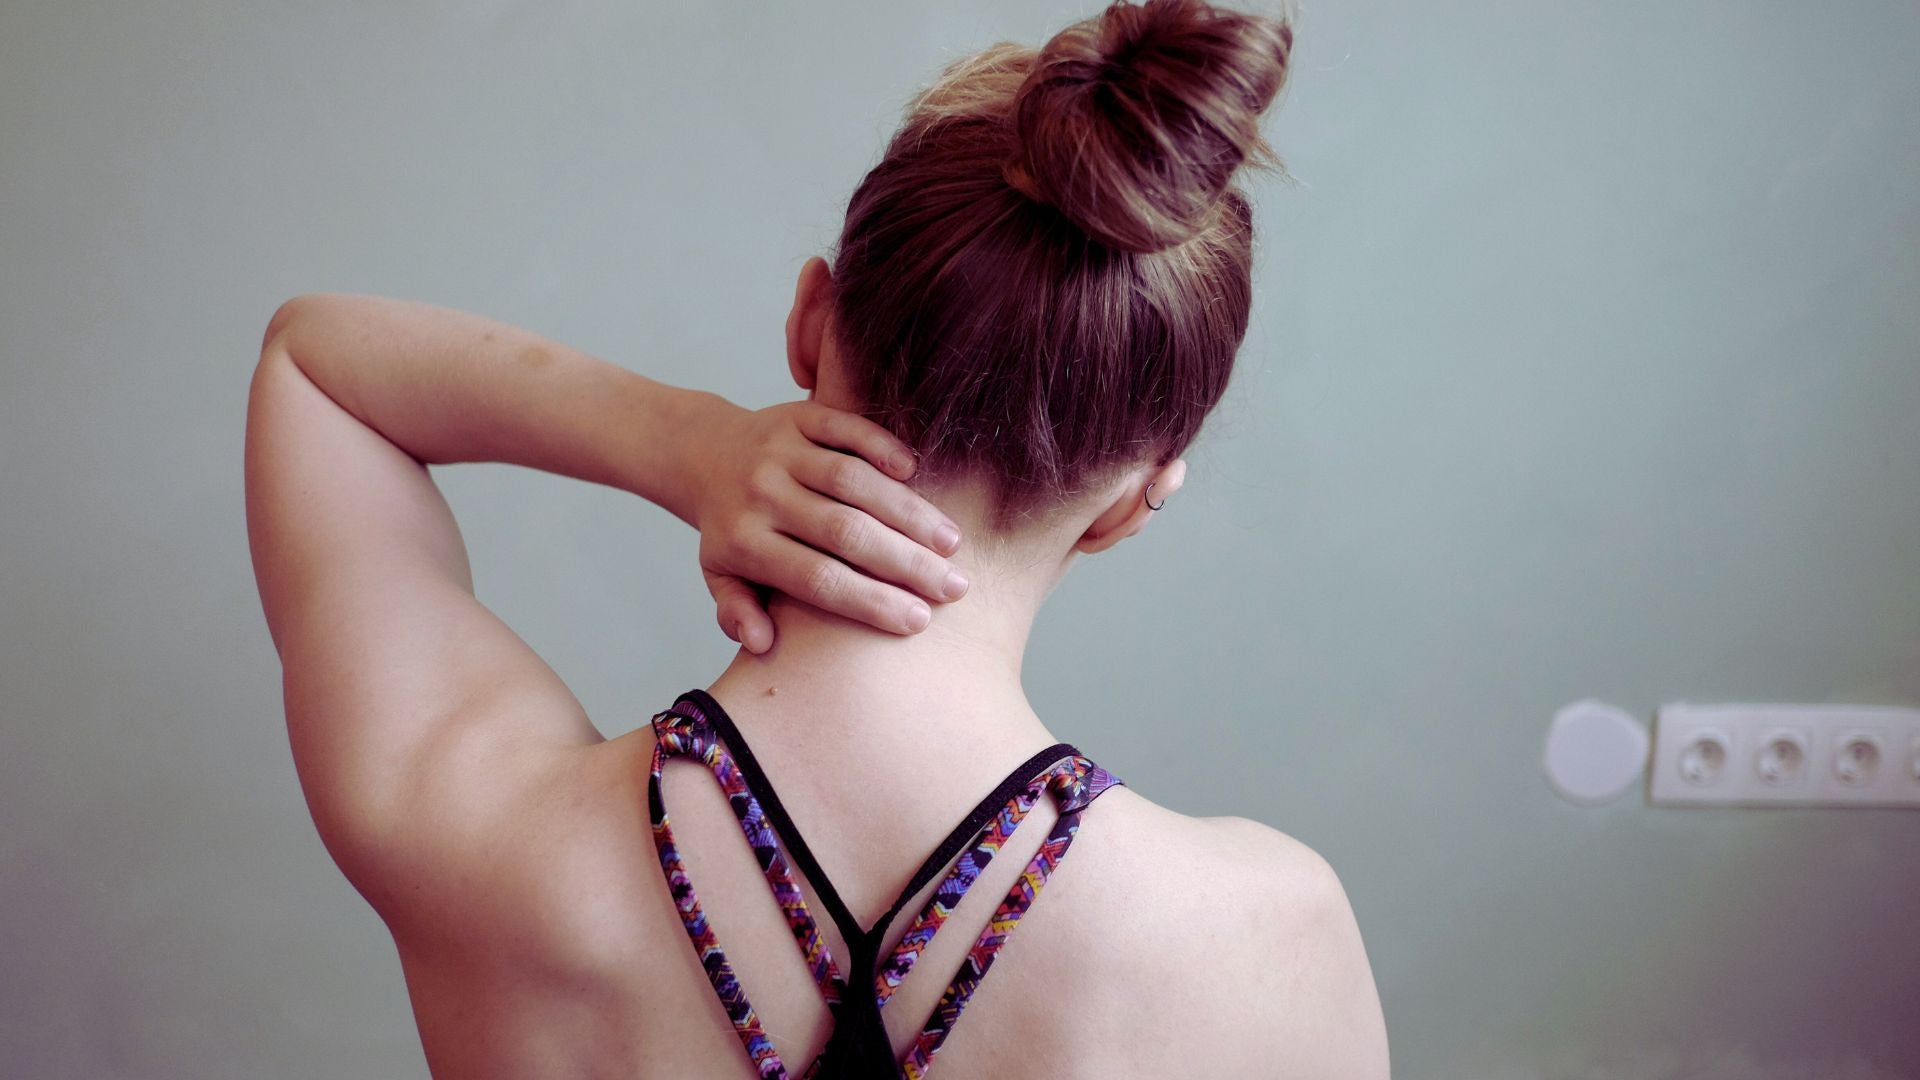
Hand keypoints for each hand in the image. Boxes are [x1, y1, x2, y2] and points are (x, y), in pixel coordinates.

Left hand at [685, 397, 966, 652]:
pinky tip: (916, 471)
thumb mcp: (718, 574)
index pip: (817, 579)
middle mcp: (762, 495)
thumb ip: (736, 609)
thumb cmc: (728, 527)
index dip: (870, 601)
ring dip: (908, 510)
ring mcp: (781, 451)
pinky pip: (845, 429)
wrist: (703, 452)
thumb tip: (760, 645)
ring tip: (950, 542)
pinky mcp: (797, 415)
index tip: (919, 621)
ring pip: (853, 482)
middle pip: (844, 533)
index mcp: (744, 543)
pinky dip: (881, 446)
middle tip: (954, 587)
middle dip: (905, 562)